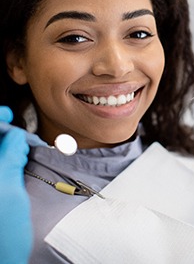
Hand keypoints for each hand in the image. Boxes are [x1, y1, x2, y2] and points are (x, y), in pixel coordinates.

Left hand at [0, 106, 31, 262]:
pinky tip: (19, 158)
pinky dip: (10, 156)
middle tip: (19, 132)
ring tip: (23, 146)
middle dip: (3, 132)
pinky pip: (0, 164)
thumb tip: (15, 134)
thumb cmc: (0, 234)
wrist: (2, 260)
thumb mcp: (6, 190)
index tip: (8, 114)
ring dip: (8, 144)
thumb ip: (9, 156)